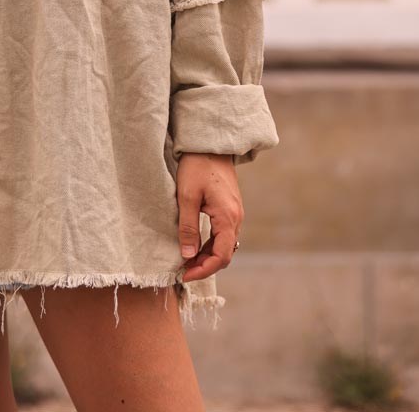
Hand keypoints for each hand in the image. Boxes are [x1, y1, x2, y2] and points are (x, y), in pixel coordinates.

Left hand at [176, 152, 242, 282]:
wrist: (210, 144)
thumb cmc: (197, 167)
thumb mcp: (187, 196)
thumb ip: (188, 227)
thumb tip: (188, 256)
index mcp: (227, 217)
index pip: (221, 256)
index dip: (203, 270)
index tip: (185, 275)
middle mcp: (235, 218)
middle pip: (224, 254)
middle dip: (204, 266)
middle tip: (183, 270)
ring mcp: (234, 213)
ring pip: (224, 245)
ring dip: (207, 256)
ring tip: (186, 260)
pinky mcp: (229, 208)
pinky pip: (223, 234)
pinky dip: (210, 244)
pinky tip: (195, 245)